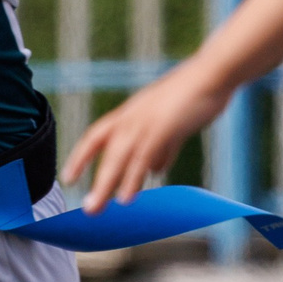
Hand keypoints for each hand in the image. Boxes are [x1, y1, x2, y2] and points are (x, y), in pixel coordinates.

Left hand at [62, 64, 231, 211]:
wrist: (214, 73)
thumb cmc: (194, 96)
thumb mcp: (171, 124)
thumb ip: (162, 148)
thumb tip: (154, 169)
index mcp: (131, 114)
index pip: (96, 136)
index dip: (81, 157)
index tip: (68, 178)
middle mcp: (132, 116)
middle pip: (103, 150)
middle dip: (94, 179)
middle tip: (87, 208)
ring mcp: (146, 120)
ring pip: (119, 156)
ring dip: (106, 184)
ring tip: (97, 208)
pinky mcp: (163, 126)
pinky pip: (142, 157)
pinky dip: (132, 178)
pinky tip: (126, 197)